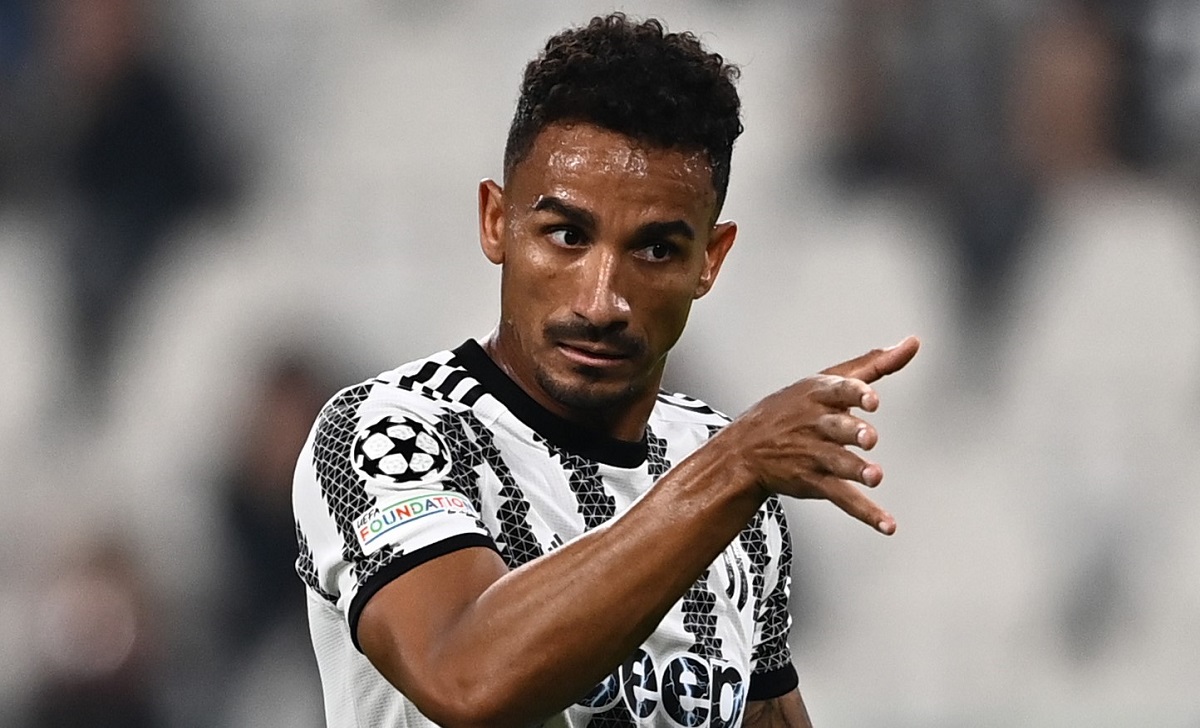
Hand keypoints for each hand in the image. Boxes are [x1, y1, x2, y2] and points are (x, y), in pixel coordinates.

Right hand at [720, 336, 919, 534]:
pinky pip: (841, 497)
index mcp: (818, 394)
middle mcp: (815, 424)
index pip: (838, 390)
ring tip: (874, 477)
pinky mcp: (813, 481)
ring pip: (837, 462)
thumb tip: (911, 344)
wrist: (744, 450)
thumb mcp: (826, 378)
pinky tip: (886, 523)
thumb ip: (874, 363)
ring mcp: (813, 454)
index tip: (872, 399)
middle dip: (852, 432)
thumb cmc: (792, 409)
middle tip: (869, 438)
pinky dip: (865, 512)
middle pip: (837, 427)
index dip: (856, 394)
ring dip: (856, 470)